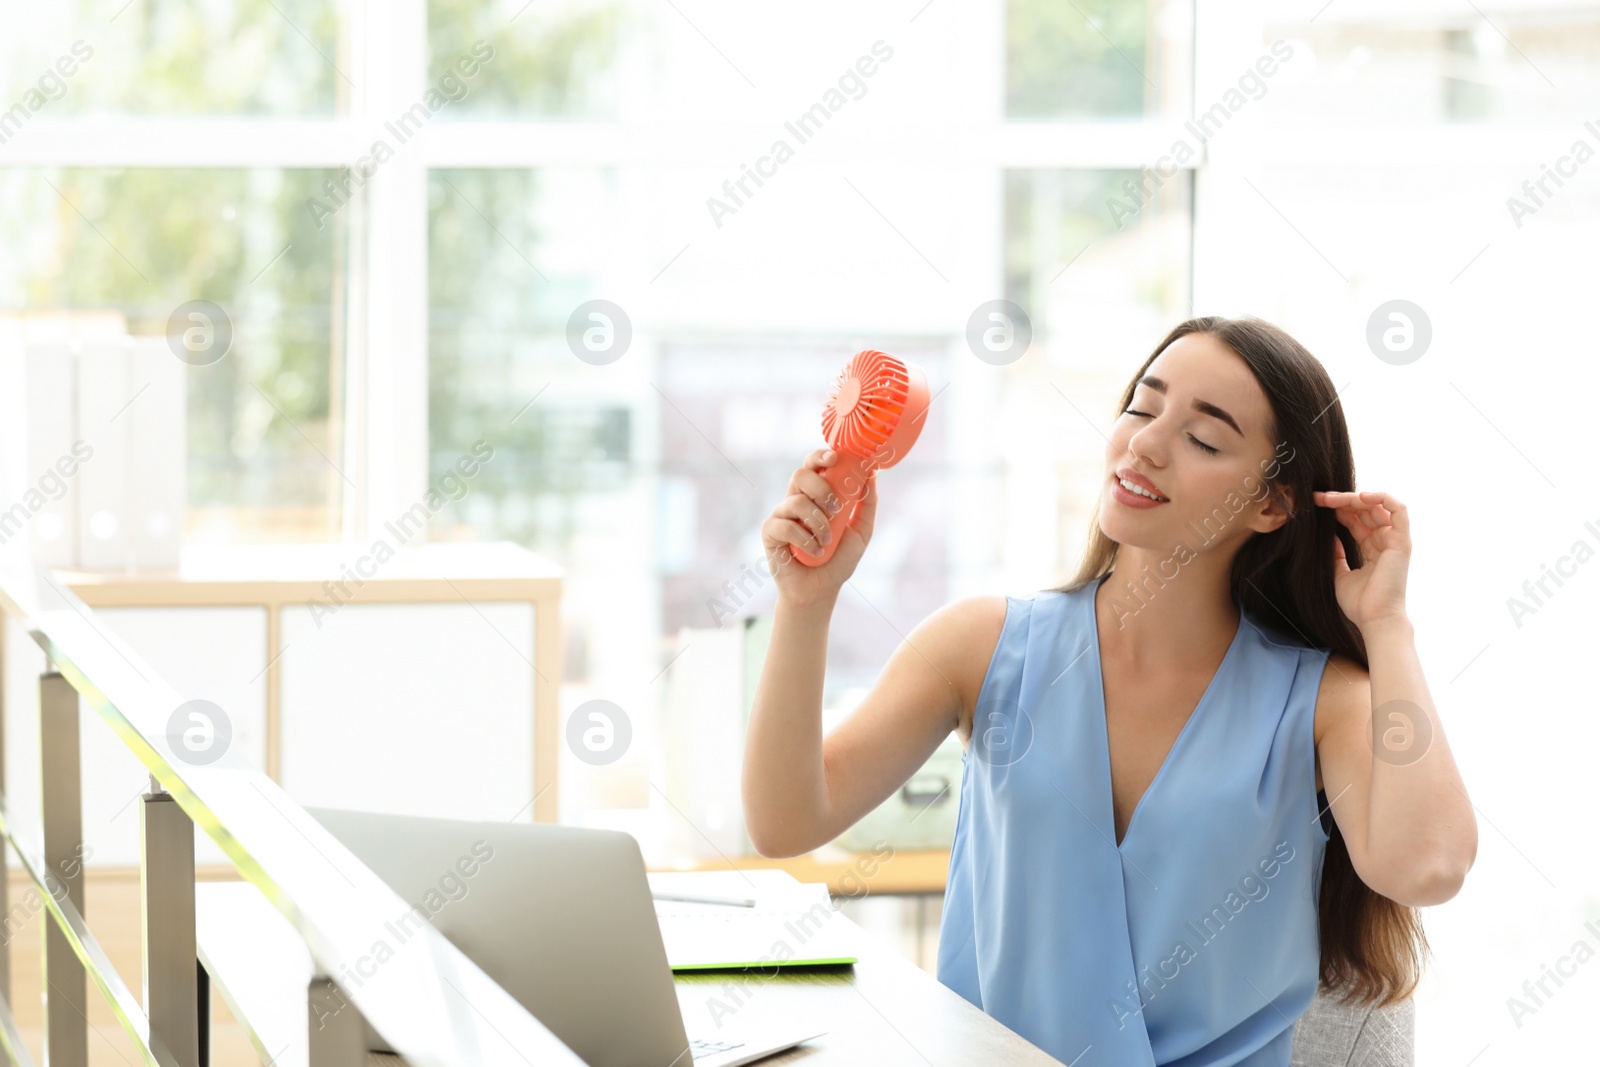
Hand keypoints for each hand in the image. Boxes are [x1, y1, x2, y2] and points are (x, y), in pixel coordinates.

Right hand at [761, 448, 877, 606]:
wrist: (820, 590)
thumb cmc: (838, 559)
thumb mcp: (861, 531)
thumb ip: (866, 503)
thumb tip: (872, 474)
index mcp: (816, 494)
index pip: (813, 465)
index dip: (820, 456)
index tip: (835, 458)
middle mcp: (796, 499)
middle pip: (801, 474)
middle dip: (821, 488)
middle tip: (835, 510)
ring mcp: (781, 514)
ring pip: (797, 501)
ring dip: (819, 523)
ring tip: (827, 541)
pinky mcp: (770, 532)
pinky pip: (786, 525)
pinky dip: (806, 540)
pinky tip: (815, 552)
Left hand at [1313, 489, 1410, 629]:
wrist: (1374, 620)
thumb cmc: (1359, 603)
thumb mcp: (1339, 574)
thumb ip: (1336, 554)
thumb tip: (1328, 535)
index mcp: (1373, 548)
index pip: (1356, 520)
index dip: (1337, 509)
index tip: (1315, 504)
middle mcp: (1385, 541)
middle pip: (1365, 510)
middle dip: (1341, 500)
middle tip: (1318, 497)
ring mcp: (1395, 540)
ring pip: (1378, 506)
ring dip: (1354, 497)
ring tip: (1332, 498)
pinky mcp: (1402, 541)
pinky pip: (1399, 510)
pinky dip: (1382, 498)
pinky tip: (1360, 496)